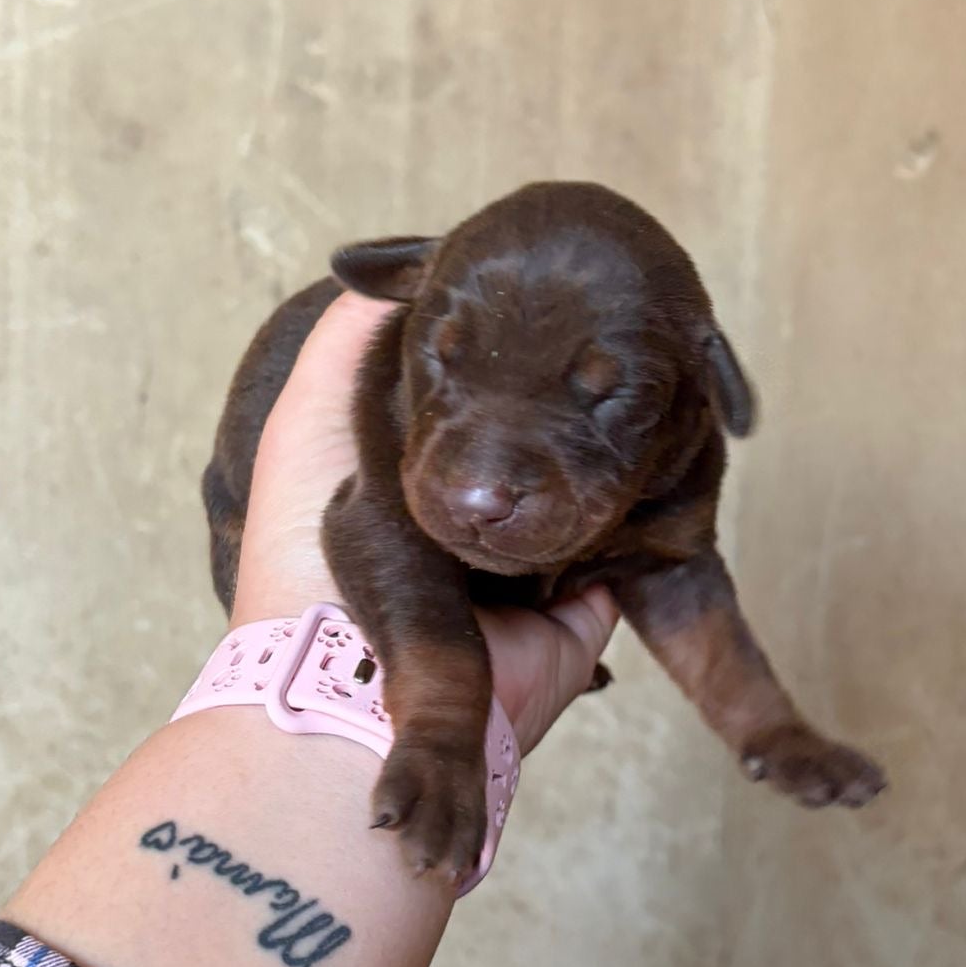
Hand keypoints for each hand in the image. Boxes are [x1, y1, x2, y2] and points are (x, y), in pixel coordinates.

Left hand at [229, 290, 617, 754]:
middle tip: (603, 344)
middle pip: (534, 451)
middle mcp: (466, 532)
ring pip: (585, 498)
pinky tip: (654, 457)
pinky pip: (622, 558)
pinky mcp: (576, 618)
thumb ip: (347, 344)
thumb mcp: (311, 420)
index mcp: (405, 485)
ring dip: (606, 458)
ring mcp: (526, 578)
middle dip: (564, 408)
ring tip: (638, 386)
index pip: (468, 409)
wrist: (351, 689)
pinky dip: (637, 518)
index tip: (539, 303)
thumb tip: (393, 276)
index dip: (499, 362)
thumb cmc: (311, 555)